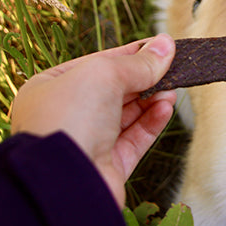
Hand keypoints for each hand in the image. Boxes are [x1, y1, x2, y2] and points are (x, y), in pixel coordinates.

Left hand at [11, 34, 176, 207]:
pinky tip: (166, 108)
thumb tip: (165, 44)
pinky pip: (135, 139)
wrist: (63, 181)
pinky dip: (152, 122)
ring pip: (128, 115)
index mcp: (51, 88)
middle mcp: (67, 115)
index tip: (159, 47)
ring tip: (172, 89)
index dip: (131, 53)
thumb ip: (139, 62)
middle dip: (145, 78)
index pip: (98, 64)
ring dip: (152, 99)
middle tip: (174, 66)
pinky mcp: (107, 167)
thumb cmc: (67, 119)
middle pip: (115, 90)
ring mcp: (87, 142)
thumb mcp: (105, 74)